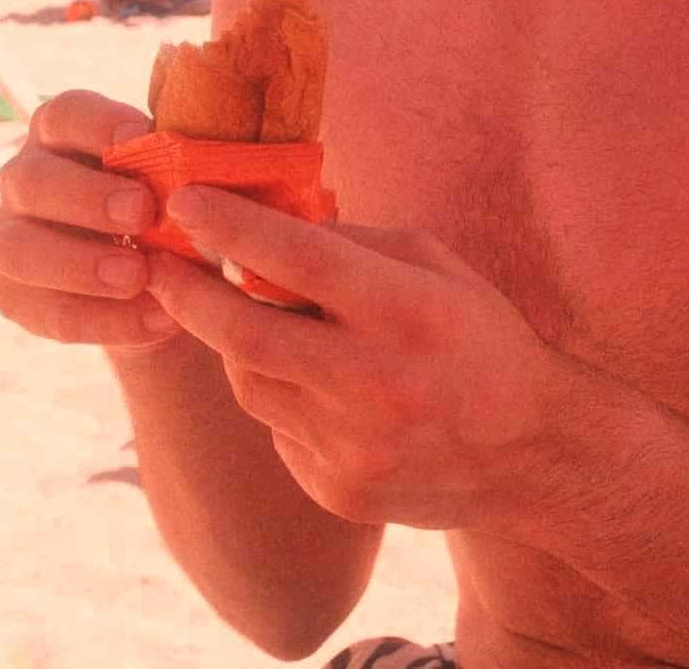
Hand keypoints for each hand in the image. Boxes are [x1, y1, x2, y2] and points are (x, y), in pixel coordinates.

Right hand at [0, 89, 176, 350]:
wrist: (161, 282)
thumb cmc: (174, 209)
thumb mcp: (180, 182)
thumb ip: (180, 169)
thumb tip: (211, 162)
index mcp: (62, 136)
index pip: (63, 115)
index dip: (96, 124)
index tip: (142, 137)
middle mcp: (26, 180)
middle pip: (30, 180)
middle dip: (86, 197)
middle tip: (142, 214)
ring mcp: (10, 237)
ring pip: (16, 248)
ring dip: (78, 264)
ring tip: (138, 276)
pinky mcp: (15, 295)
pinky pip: (43, 311)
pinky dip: (102, 320)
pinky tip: (154, 319)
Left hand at [145, 186, 576, 531]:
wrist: (533, 456)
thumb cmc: (482, 341)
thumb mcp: (438, 268)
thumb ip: (356, 243)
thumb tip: (270, 224)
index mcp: (406, 312)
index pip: (297, 258)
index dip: (231, 227)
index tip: (185, 200)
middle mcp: (375, 382)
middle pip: (245, 332)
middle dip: (187, 293)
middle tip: (155, 267)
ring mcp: (352, 446)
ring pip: (251, 385)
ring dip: (236, 346)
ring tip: (250, 320)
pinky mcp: (338, 490)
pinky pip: (279, 432)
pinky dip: (282, 399)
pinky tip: (314, 387)